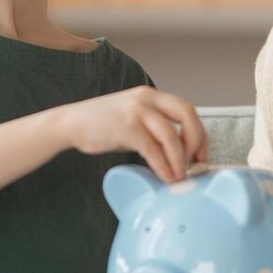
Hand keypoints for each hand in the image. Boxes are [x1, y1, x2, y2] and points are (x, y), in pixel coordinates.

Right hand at [58, 86, 207, 182]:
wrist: (70, 123)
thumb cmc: (103, 125)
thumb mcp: (134, 118)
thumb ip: (155, 128)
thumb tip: (179, 153)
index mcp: (152, 95)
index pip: (187, 109)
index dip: (199, 133)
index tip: (202, 154)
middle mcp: (147, 98)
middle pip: (187, 114)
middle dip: (196, 141)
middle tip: (196, 163)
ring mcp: (137, 111)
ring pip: (172, 135)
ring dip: (180, 159)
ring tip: (180, 177)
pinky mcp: (126, 128)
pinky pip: (153, 150)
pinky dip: (163, 166)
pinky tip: (165, 177)